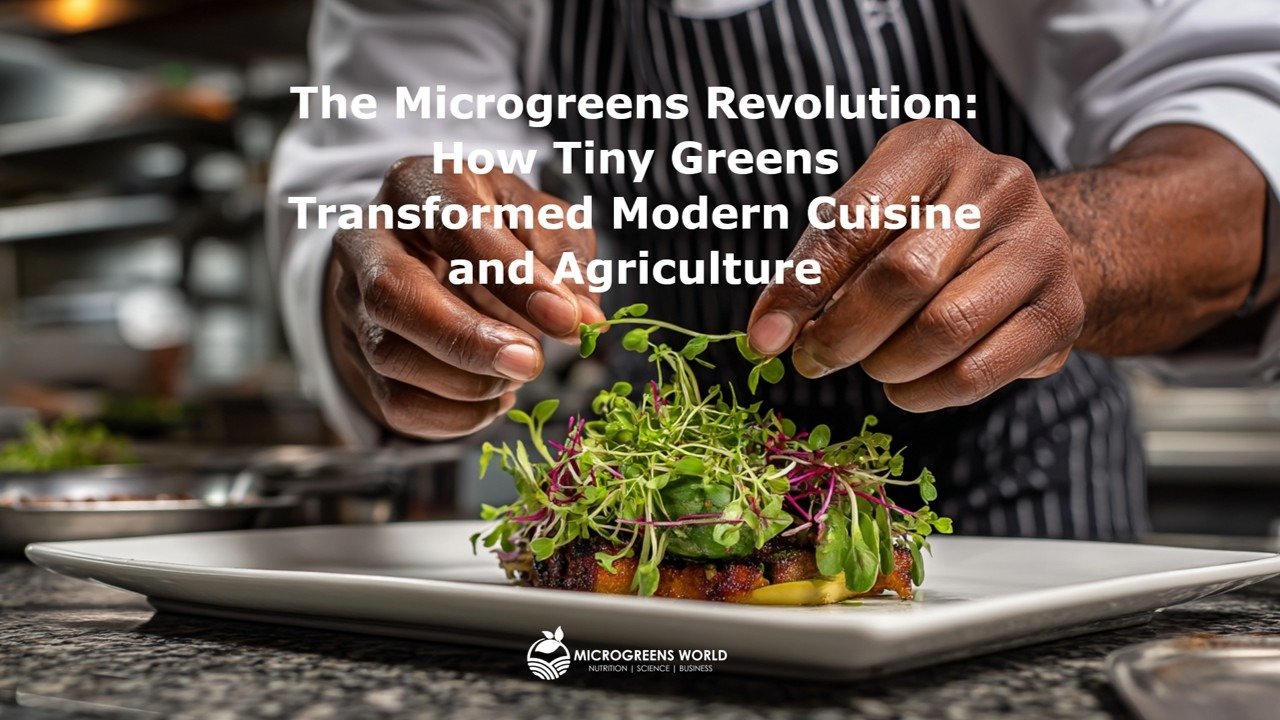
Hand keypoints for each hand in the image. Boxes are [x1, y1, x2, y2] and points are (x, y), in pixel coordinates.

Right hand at [326, 158, 602, 438]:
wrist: (438, 255)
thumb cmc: (496, 229)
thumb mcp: (539, 221)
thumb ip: (565, 258)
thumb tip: (586, 317)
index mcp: (418, 186)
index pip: (457, 225)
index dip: (513, 276)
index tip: (567, 318)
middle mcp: (368, 238)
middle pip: (393, 293)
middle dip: (468, 339)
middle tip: (532, 363)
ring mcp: (352, 300)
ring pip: (390, 354)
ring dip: (467, 381)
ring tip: (519, 373)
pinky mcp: (356, 354)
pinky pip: (395, 402)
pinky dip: (455, 416)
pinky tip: (494, 399)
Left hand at [747, 119, 1084, 411]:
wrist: (1031, 245)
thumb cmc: (927, 233)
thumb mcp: (872, 223)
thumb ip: (820, 267)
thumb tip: (768, 334)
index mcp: (933, 147)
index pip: (855, 220)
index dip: (802, 286)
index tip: (766, 336)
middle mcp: (996, 184)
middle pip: (902, 277)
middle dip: (842, 333)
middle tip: (814, 359)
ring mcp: (1039, 244)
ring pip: (944, 328)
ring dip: (887, 365)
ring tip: (871, 366)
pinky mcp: (1062, 308)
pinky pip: (979, 372)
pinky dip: (926, 394)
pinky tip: (906, 386)